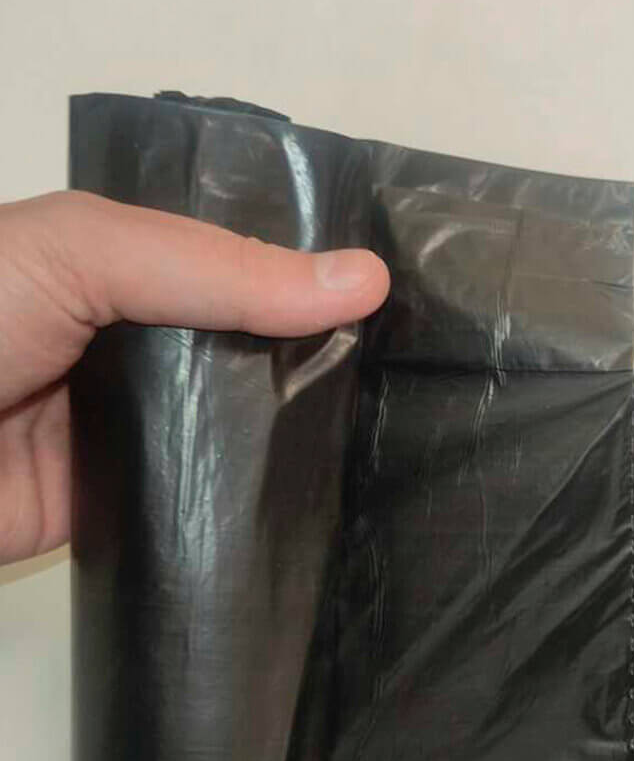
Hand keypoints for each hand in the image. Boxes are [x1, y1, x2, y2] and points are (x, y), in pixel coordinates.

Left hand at [0, 192, 387, 564]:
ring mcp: (142, 431)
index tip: (410, 293)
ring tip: (401, 426)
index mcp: (131, 267)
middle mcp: (146, 346)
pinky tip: (333, 491)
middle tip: (426, 366)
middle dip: (330, 355)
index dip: (321, 273)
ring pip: (247, 428)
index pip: (248, 262)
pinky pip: (216, 501)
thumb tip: (362, 282)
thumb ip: (212, 266)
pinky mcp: (136, 507)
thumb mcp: (81, 253)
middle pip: (258, 348)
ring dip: (306, 430)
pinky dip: (264, 500)